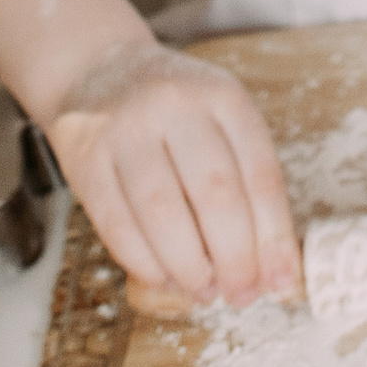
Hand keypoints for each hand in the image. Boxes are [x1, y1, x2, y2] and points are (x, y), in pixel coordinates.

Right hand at [44, 39, 299, 307]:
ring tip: (205, 291)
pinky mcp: (85, 156)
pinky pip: (117, 223)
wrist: (98, 72)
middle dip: (235, 258)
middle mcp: (176, 105)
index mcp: (223, 96)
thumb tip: (274, 268)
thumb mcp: (220, 121)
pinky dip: (145, 263)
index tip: (281, 281)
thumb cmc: (175, 113)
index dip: (274, 236)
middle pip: (216, 194)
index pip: (261, 173)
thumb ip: (246, 182)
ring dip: (189, 267)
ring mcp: (126, 128)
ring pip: (163, 213)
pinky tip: (164, 278)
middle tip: (242, 294)